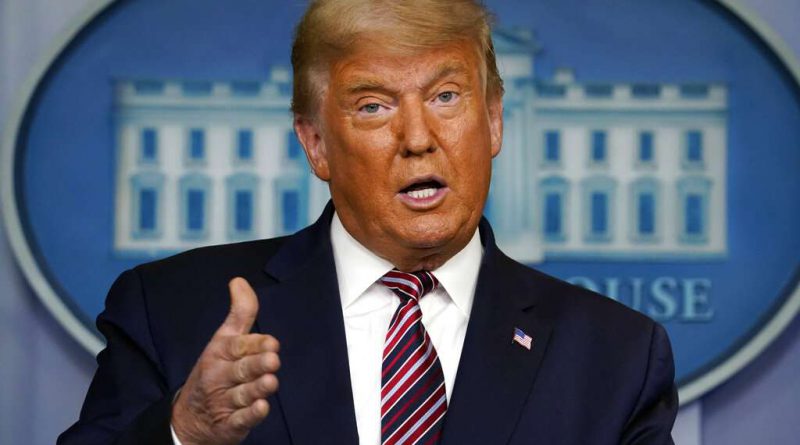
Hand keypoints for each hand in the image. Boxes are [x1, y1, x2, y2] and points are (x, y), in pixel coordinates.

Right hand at [171, 277, 279, 444]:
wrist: (189, 418)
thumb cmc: (215, 371)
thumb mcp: (223, 340)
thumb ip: (239, 313)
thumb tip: (239, 281)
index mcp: (219, 353)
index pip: (238, 346)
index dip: (255, 345)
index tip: (272, 343)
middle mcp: (220, 376)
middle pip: (242, 370)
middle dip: (257, 364)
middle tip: (273, 360)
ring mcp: (224, 402)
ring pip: (243, 394)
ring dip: (257, 388)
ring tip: (271, 382)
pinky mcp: (230, 425)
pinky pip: (241, 420)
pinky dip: (251, 415)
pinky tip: (261, 408)